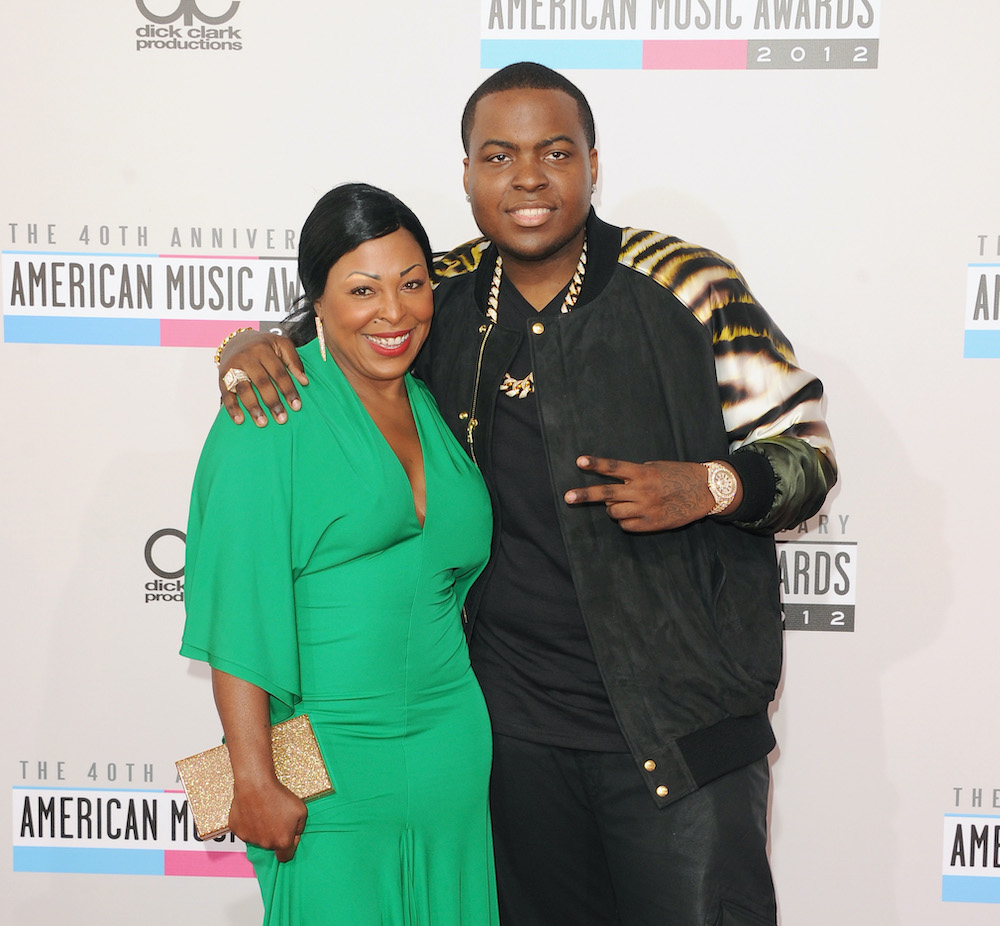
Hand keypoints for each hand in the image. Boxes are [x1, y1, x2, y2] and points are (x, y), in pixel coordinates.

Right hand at [219, 330, 307, 426]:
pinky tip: (239, 420)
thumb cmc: (264, 346)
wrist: (236, 340)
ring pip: (243, 389)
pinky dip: (232, 408)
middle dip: (272, 402)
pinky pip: (226, 394)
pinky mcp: (222, 376)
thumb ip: (294, 361)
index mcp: (263, 349)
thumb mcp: (281, 345)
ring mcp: (233, 367)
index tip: (296, 406)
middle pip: (261, 382)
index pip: (278, 372)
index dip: (288, 390)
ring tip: (262, 423)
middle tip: (282, 419)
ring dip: (253, 407)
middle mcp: (247, 357)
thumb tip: (304, 381)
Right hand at [228, 777, 306, 862]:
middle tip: (276, 816)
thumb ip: (300, 828)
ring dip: (261, 829)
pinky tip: (253, 810)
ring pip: (258, 838)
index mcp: (282, 842)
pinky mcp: (237, 830)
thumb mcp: (302, 811)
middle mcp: (265, 844)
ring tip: (264, 810)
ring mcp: (249, 838)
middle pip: (272, 845)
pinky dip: (249, 823)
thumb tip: (295, 836)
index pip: (285, 857)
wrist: (256, 784)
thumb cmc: (279, 796)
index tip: (288, 836)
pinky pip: (245, 830)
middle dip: (275, 834)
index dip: (288, 847)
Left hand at [564, 456, 727, 531]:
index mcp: (643, 473)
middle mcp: (642, 491)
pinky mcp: (650, 524)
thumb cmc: (677, 475)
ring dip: (613, 507)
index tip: (579, 461)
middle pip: (607, 493)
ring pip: (613, 512)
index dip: (596, 464)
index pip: (614, 467)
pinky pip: (625, 525)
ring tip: (625, 502)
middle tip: (567, 497)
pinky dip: (626, 520)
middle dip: (584, 495)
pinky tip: (637, 513)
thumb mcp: (655, 468)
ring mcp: (645, 509)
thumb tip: (613, 489)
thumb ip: (634, 476)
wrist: (704, 492)